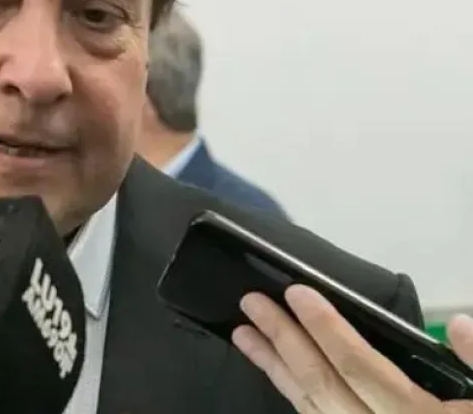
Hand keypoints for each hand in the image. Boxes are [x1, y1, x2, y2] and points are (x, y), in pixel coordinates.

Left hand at [232, 284, 472, 413]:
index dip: (325, 327)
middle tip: (251, 303)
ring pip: (309, 407)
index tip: (295, 292)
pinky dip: (293, 394)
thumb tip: (458, 321)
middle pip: (321, 384)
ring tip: (244, 334)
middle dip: (283, 340)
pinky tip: (277, 371)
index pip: (359, 367)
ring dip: (274, 367)